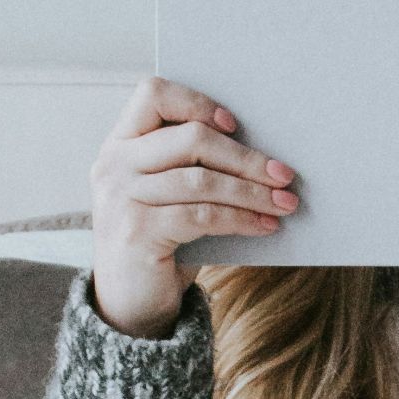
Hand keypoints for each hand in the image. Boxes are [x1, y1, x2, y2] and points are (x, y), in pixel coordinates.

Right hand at [89, 76, 299, 337]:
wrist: (128, 303)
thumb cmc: (160, 239)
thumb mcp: (167, 194)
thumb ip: (192, 165)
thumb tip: (264, 154)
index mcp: (120, 144)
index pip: (153, 94)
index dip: (197, 102)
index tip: (233, 124)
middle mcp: (114, 165)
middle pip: (191, 138)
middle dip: (246, 157)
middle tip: (284, 174)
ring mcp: (121, 198)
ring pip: (202, 180)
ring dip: (253, 192)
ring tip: (285, 203)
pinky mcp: (137, 232)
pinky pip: (203, 216)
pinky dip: (242, 219)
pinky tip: (265, 226)